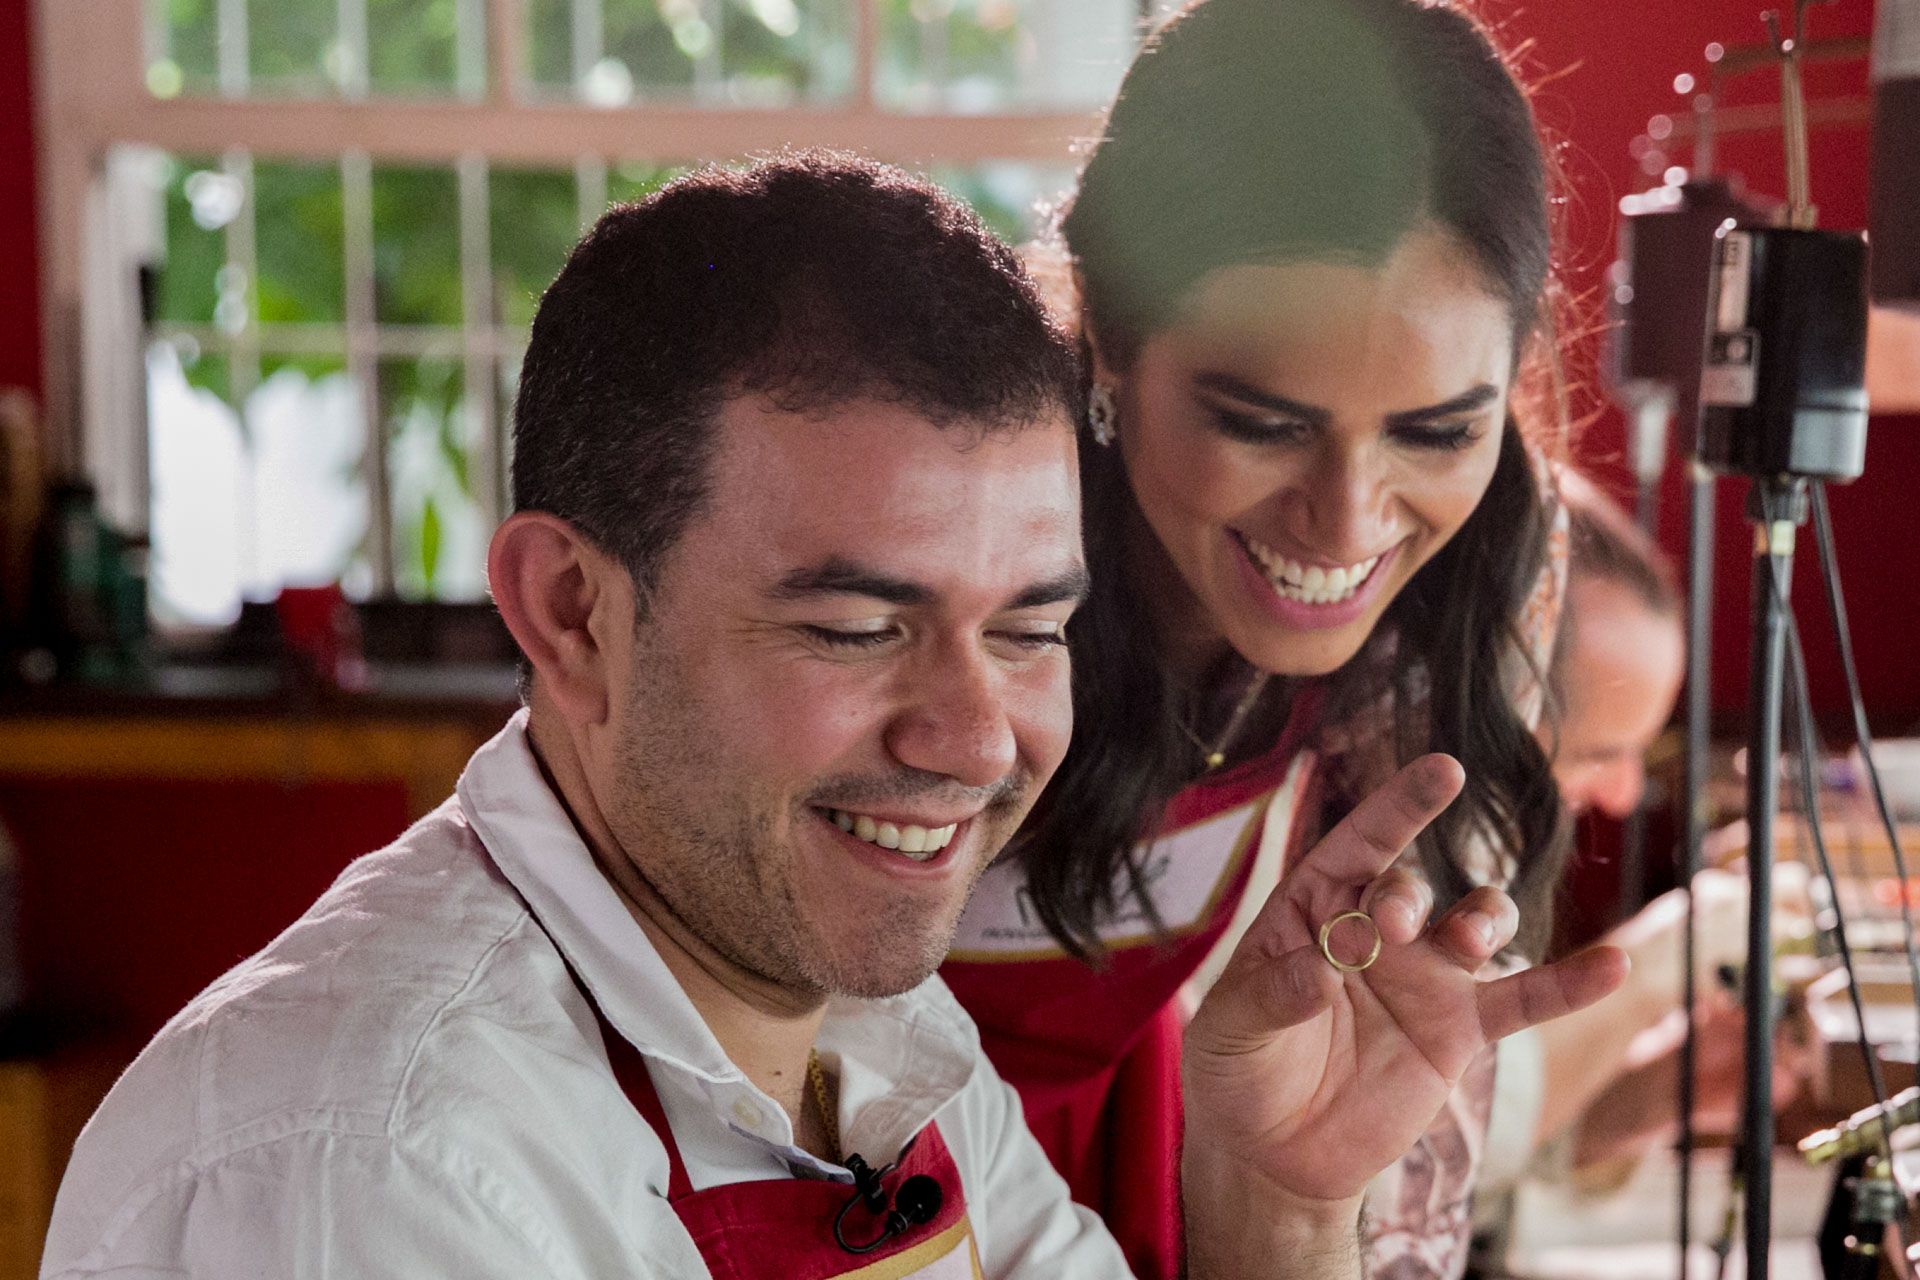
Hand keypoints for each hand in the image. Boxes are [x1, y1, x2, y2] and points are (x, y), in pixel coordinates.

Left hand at [1182, 754, 1628, 1211]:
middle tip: (1395, 926)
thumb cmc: (1238, 1070)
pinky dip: (1569, 984)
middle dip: (1409, 894)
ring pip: (1476, 923)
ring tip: (1472, 940)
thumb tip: (1320, 971)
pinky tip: (1615, 966)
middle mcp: (1374, 931)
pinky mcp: (1459, 1031)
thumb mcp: (1231, 1031)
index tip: (1445, 769)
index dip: (1399, 805)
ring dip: (1485, 919)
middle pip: (1410, 886)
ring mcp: (1423, 977)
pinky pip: (1523, 1000)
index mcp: (1312, 910)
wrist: (1274, 1152)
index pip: (1358, 844)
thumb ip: (1274, 995)